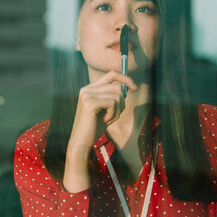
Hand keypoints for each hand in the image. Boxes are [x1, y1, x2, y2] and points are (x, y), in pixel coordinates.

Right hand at [63, 71, 135, 191]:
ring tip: (107, 119)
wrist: (82, 141)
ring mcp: (87, 95)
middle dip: (122, 102)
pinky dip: (114, 114)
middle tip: (114, 115)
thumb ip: (113, 97)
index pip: (111, 74)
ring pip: (117, 95)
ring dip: (118, 110)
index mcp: (89, 89)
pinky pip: (113, 103)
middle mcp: (87, 89)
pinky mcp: (90, 103)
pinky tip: (104, 121)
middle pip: (117, 86)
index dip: (125, 78)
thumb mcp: (105, 109)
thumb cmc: (94, 127)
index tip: (134, 87)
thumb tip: (128, 86)